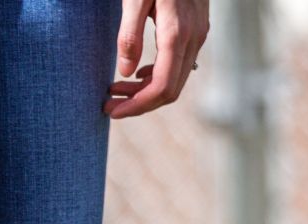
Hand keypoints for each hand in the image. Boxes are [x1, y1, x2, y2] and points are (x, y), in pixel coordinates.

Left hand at [106, 0, 210, 117]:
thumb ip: (129, 35)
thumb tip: (126, 73)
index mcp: (177, 35)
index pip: (161, 88)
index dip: (136, 106)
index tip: (109, 111)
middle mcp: (193, 38)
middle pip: (170, 90)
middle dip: (138, 104)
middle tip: (108, 105)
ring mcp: (199, 34)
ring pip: (176, 79)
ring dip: (145, 91)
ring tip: (115, 89)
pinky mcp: (197, 29)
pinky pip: (180, 64)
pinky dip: (157, 75)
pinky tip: (136, 73)